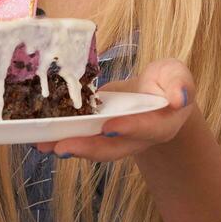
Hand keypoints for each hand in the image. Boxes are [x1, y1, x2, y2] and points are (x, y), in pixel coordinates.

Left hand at [36, 56, 194, 160]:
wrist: (153, 92)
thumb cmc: (167, 81)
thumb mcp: (177, 74)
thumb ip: (180, 83)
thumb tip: (179, 98)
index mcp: (162, 125)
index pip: (147, 128)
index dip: (129, 128)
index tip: (110, 127)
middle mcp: (137, 139)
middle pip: (114, 148)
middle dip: (89, 147)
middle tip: (64, 146)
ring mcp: (116, 140)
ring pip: (93, 148)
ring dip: (69, 147)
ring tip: (44, 145)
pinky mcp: (99, 134)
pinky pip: (81, 138)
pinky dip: (61, 138)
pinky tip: (39, 138)